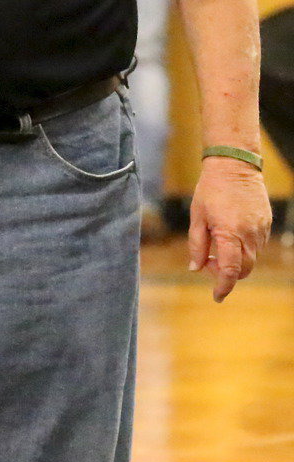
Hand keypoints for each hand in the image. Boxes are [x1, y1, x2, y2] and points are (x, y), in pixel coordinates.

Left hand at [188, 155, 271, 301]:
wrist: (234, 165)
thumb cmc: (211, 189)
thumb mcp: (197, 216)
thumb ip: (197, 244)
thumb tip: (195, 268)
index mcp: (230, 233)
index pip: (230, 270)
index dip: (223, 286)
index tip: (217, 296)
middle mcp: (249, 235)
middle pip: (244, 270)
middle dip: (226, 273)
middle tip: (207, 262)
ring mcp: (261, 229)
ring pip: (251, 258)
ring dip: (235, 259)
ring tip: (217, 242)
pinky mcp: (266, 224)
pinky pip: (256, 245)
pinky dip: (243, 247)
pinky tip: (230, 232)